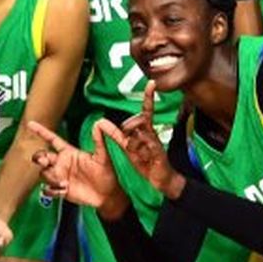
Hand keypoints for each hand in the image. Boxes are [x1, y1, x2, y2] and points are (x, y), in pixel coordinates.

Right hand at [28, 119, 123, 208]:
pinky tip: (63, 190)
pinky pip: (47, 189)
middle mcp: (62, 163)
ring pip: (44, 173)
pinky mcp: (61, 190)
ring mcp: (60, 177)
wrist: (107, 195)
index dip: (41, 131)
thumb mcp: (102, 156)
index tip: (31, 124)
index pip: (52, 139)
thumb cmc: (106, 174)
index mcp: (69, 153)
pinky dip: (51, 190)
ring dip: (51, 177)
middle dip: (39, 157)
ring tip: (64, 183)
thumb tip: (99, 122)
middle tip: (46, 161)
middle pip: (42, 156)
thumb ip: (99, 140)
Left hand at [103, 83, 181, 197]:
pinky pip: (147, 144)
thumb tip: (102, 123)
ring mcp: (156, 142)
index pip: (147, 110)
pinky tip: (142, 156)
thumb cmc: (146, 162)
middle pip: (139, 118)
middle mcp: (152, 133)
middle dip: (129, 126)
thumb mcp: (128, 147)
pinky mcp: (159, 152)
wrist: (160, 179)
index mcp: (146, 130)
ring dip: (133, 142)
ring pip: (141, 132)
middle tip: (127, 140)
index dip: (149, 96)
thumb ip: (117, 136)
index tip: (151, 82)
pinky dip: (140, 149)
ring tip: (136, 153)